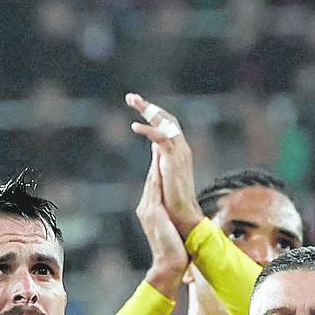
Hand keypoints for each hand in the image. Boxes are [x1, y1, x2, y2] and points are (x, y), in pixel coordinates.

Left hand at [125, 92, 203, 238]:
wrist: (183, 217)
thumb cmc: (173, 202)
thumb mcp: (163, 174)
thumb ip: (160, 158)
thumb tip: (154, 147)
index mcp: (178, 152)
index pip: (166, 125)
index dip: (153, 113)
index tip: (137, 105)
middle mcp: (181, 148)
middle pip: (166, 118)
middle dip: (149, 106)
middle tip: (131, 96)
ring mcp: (179, 153)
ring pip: (166, 123)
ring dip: (149, 110)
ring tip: (132, 101)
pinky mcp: (174, 160)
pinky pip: (162, 138)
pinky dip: (149, 130)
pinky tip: (135, 126)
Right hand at [137, 147, 188, 298]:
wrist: (168, 266)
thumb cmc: (173, 253)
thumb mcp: (171, 232)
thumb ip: (169, 220)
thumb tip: (175, 218)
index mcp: (150, 211)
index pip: (154, 184)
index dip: (157, 165)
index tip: (161, 148)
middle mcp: (146, 207)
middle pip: (150, 177)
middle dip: (154, 156)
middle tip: (157, 134)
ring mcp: (148, 209)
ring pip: (151, 178)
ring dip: (154, 158)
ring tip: (158, 139)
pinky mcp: (153, 211)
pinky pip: (154, 186)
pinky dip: (157, 171)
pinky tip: (161, 158)